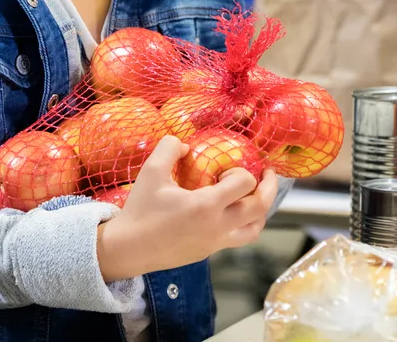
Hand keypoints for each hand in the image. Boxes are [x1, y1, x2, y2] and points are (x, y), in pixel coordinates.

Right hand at [96, 136, 277, 281]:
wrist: (128, 249)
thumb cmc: (140, 210)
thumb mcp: (151, 171)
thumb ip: (169, 148)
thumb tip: (184, 143)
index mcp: (206, 206)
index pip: (245, 184)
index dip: (243, 171)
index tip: (229, 168)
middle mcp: (217, 226)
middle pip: (260, 208)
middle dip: (269, 188)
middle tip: (267, 174)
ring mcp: (215, 243)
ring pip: (254, 230)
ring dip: (261, 211)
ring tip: (256, 196)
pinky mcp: (209, 252)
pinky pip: (237, 238)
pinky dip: (244, 223)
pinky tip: (231, 211)